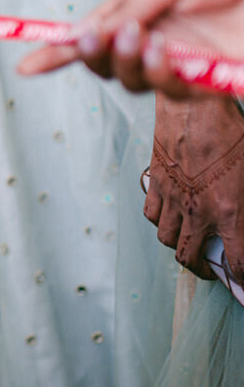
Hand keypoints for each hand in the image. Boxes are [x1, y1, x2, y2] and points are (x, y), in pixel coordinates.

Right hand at [18, 0, 243, 97]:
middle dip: (94, 56)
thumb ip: (131, 5)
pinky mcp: (211, 79)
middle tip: (101, 39)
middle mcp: (157, 36)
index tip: (26, 65)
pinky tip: (165, 53)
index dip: (58, 51)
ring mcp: (184, 59)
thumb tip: (91, 29)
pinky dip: (161, 76)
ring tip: (142, 40)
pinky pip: (175, 92)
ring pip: (135, 83)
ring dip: (128, 65)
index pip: (93, 33)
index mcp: (142, 7)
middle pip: (107, 64)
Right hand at [147, 94, 243, 278]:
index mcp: (230, 213)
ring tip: (190, 242)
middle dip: (204, 270)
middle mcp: (198, 213)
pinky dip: (161, 221)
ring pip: (168, 240)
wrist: (197, 108)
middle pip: (191, 259)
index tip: (243, 277)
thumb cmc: (233, 135)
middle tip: (211, 267)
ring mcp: (173, 199)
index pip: (237, 264)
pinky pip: (152, 215)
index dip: (242, 277)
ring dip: (180, 246)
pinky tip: (172, 214)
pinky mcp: (156, 183)